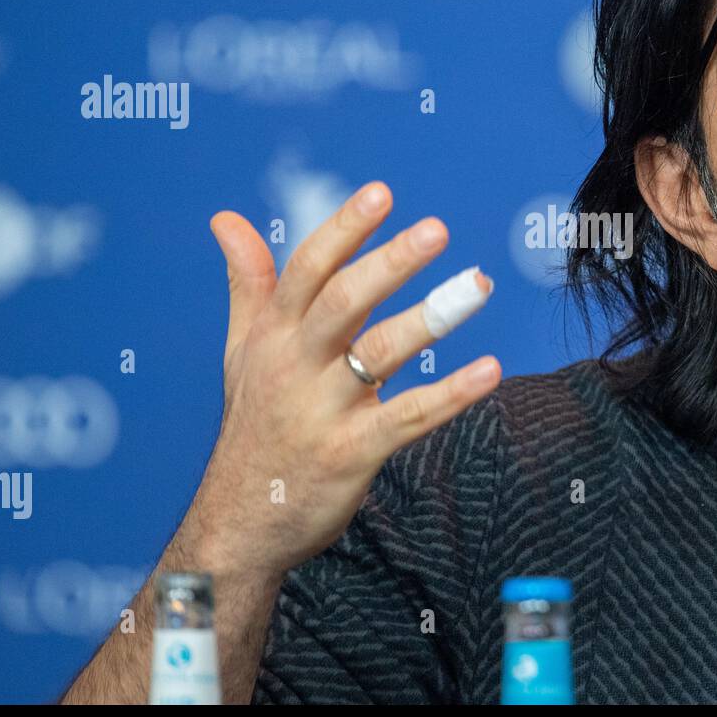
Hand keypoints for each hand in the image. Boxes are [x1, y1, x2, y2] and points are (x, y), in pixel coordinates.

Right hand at [186, 181, 499, 577]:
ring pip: (379, 354)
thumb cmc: (253, 425)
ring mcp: (322, 411)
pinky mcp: (351, 454)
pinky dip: (450, 394)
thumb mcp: (240, 350)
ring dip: (431, 318)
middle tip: (436, 229)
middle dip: (389, 263)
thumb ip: (248, 283)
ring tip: (476, 283)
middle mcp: (294, 366)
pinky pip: (407, 418)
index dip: (344, 230)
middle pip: (343, 303)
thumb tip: (227, 220)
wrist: (237, 523)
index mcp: (273, 334)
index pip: (307, 270)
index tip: (381, 193)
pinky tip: (490, 370)